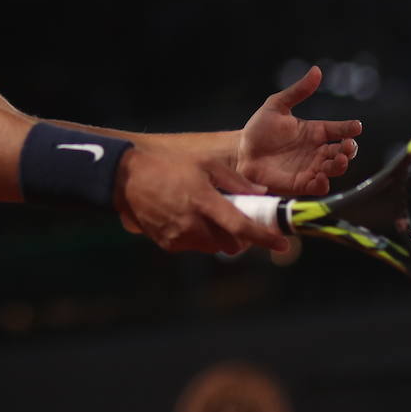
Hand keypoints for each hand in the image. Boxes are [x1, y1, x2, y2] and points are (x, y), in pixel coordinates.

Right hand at [114, 148, 289, 254]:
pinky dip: (200, 237)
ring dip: (220, 237)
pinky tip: (190, 217)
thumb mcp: (206, 163)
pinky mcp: (168, 244)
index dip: (264, 238)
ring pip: (213, 247)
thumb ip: (235, 181)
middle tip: (239, 220)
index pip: (241, 227)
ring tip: (210, 214)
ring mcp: (178, 237)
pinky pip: (194, 246)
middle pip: (230, 245)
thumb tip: (261, 192)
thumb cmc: (170, 166)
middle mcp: (192, 224)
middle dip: (241, 237)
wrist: (128, 179)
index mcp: (204, 201)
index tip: (283, 243)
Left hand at [236, 65, 360, 194]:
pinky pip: (317, 187)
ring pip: (334, 169)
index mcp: (315, 132)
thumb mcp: (277, 105)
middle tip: (349, 146)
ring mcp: (310, 167)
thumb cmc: (259, 129)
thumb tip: (316, 70)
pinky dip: (322, 184)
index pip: (339, 130)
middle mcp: (316, 150)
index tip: (356, 127)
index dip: (350, 128)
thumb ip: (298, 91)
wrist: (241, 152)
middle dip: (349, 150)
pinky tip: (321, 177)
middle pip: (342, 151)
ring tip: (339, 160)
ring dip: (340, 166)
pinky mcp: (300, 184)